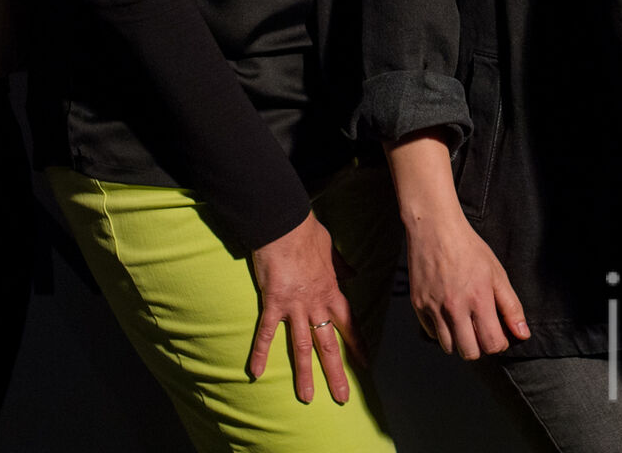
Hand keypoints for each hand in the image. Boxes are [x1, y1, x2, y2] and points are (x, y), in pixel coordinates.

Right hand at [248, 211, 359, 403]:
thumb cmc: (307, 232)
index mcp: (331, 291)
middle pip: (329, 344)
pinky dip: (261, 352)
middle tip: (342, 397)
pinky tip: (256, 372)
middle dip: (336, 372)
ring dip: (305, 374)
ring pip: (302, 346)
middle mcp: (316, 304)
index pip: (348, 324)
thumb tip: (354, 272)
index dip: (357, 346)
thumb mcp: (331, 248)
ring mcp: (295, 306)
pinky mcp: (273, 302)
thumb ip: (342, 264)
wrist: (285, 224)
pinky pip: (267, 332)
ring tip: (307, 397)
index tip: (365, 364)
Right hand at [405, 213, 528, 359]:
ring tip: (464, 321)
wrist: (435, 229)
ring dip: (460, 340)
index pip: (492, 344)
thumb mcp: (497, 273)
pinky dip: (441, 330)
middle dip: (479, 346)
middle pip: (470, 353)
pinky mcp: (418, 305)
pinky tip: (448, 313)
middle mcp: (454, 307)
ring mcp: (433, 308)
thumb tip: (522, 335)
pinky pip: (432, 333)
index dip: (499, 343)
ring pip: (449, 347)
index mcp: (478, 299)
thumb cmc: (468, 248)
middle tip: (481, 330)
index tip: (497, 332)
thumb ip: (511, 306)